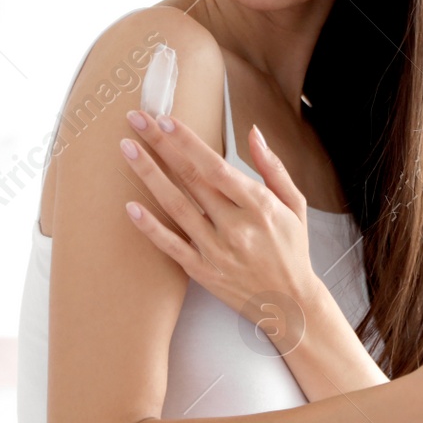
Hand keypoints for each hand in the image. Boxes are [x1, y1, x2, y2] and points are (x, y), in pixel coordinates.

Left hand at [119, 109, 323, 322]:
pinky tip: (130, 206)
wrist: (289, 302)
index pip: (216, 166)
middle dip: (161, 145)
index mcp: (259, 206)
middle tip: (137, 120)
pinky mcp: (202, 270)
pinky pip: (170, 244)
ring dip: (148, 174)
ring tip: (127, 149)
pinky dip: (149, 226)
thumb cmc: (292, 250)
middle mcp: (236, 226)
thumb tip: (253, 133)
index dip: (189, 141)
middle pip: (190, 178)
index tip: (167, 120)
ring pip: (175, 206)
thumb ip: (273, 167)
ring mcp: (216, 250)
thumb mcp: (295, 205)